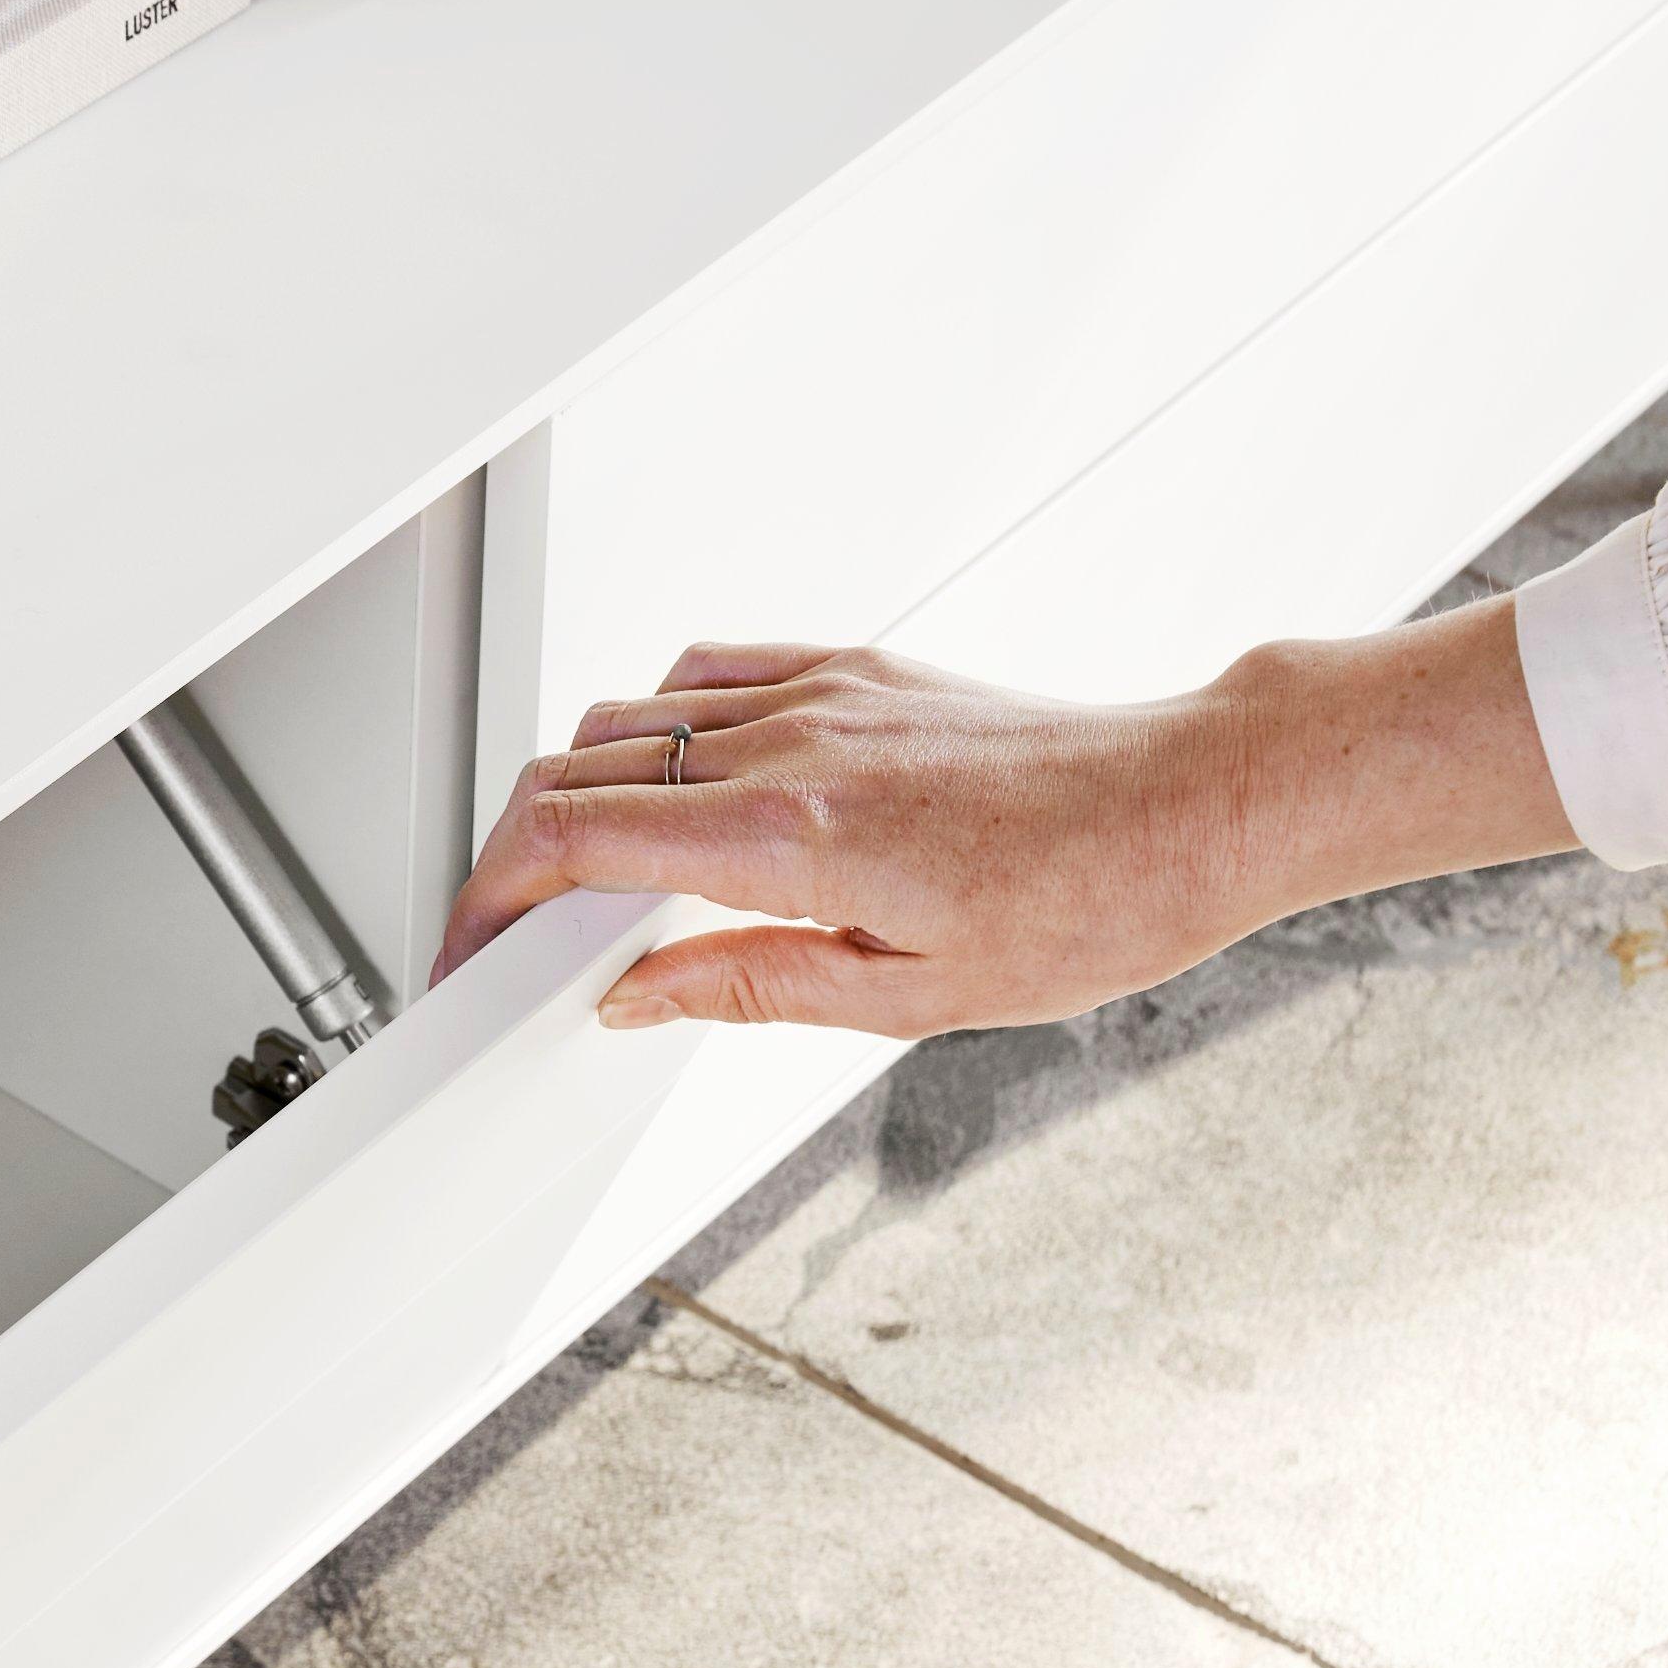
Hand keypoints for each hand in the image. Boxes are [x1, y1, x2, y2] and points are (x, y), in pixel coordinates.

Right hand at [430, 600, 1577, 1038]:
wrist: (1196, 806)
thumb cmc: (1091, 901)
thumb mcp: (906, 997)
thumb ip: (744, 987)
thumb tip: (634, 998)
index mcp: (791, 834)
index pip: (575, 841)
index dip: (491, 897)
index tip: (471, 951)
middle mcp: (790, 743)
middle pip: (575, 772)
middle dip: (509, 855)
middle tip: (505, 934)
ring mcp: (818, 692)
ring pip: (627, 718)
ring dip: (576, 793)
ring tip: (586, 877)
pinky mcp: (854, 669)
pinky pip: (705, 676)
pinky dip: (654, 729)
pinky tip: (676, 787)